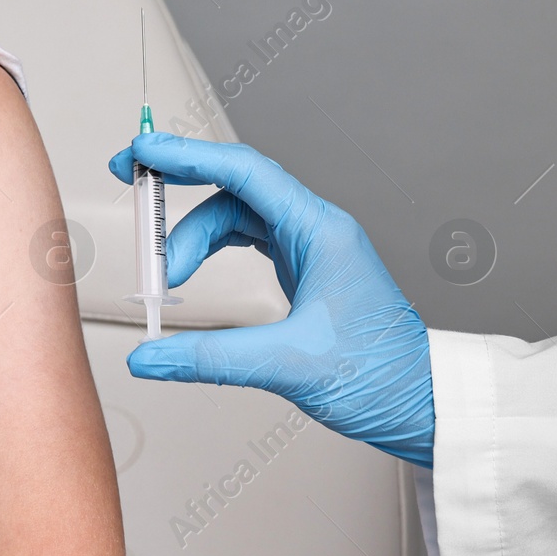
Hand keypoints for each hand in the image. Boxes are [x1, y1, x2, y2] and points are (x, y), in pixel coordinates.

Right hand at [107, 133, 434, 467]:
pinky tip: (189, 268)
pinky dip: (208, 247)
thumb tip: (150, 357)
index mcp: (320, 232)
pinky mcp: (303, 267)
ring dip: (189, 236)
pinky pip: (244, 237)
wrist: (426, 405)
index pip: (243, 171)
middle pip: (231, 187)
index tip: (143, 150)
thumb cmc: (384, 378)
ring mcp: (309, 246)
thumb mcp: (288, 366)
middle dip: (177, 183)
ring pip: (233, 215)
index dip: (187, 155)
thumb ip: (211, 359)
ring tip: (162, 274)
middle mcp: (315, 229)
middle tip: (130, 181)